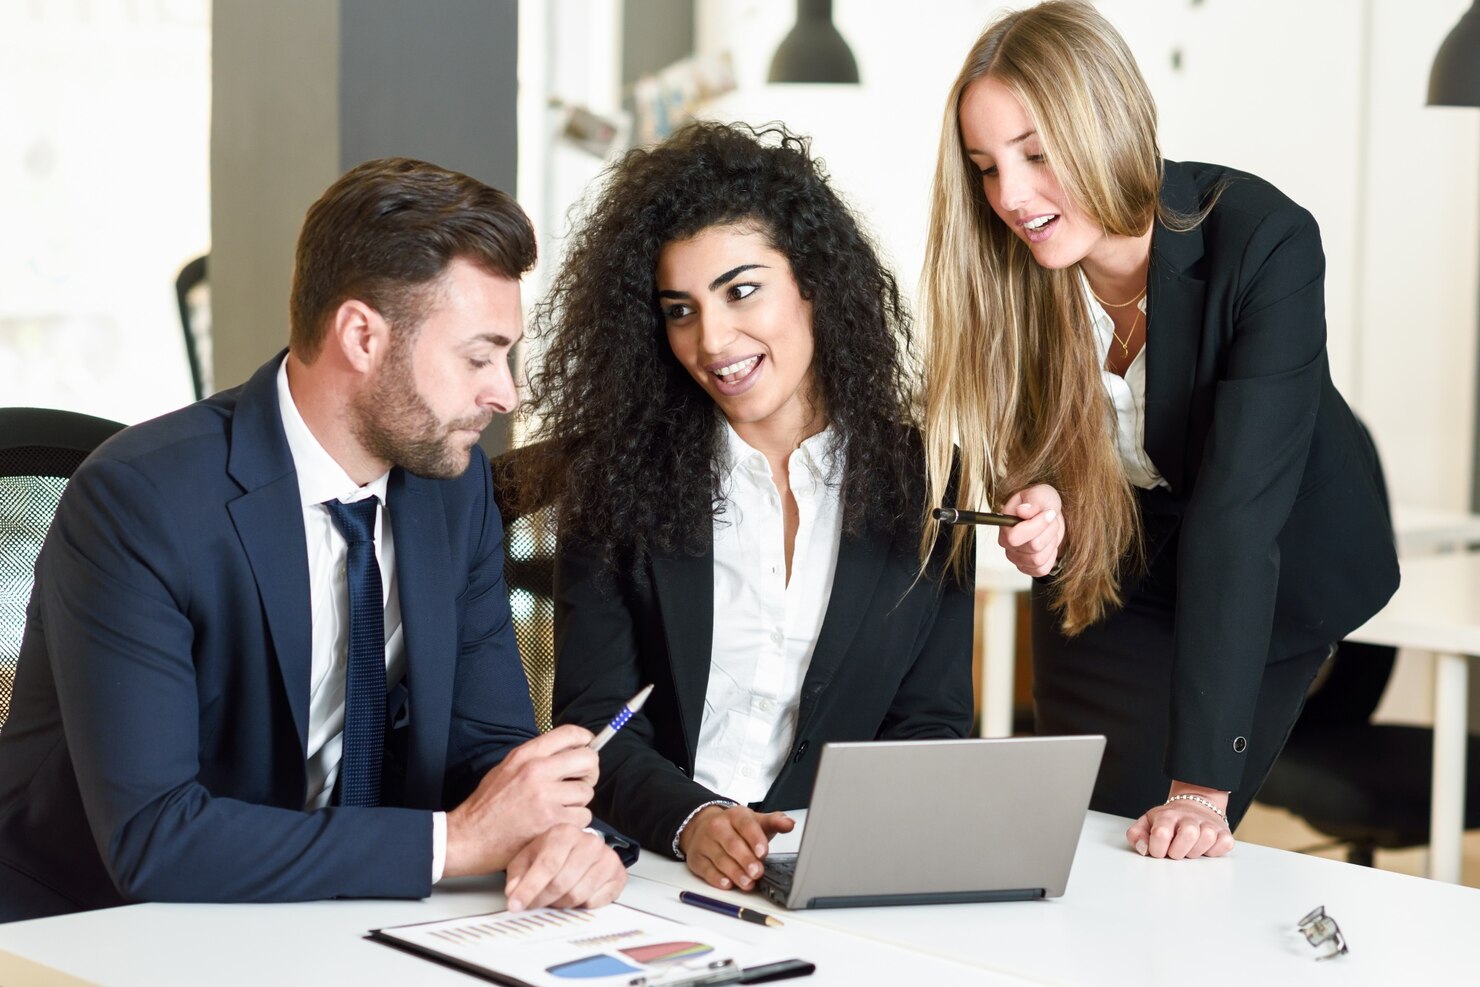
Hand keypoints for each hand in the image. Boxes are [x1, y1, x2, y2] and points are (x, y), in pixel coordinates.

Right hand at [444, 724, 598, 877]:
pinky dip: (574, 823)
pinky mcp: (552, 822)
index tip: (589, 747)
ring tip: (560, 809)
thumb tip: (568, 752)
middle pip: (588, 760)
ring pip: (587, 792)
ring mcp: (545, 797)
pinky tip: (557, 824)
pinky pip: (583, 817)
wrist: (469, 838)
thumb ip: (536, 758)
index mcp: (525, 755)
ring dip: (579, 803)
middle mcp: (536, 771)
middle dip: (589, 772)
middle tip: (580, 782)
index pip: (570, 734)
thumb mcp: (506, 768)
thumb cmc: (487, 806)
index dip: (586, 740)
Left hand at [504, 824, 626, 910]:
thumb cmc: (553, 852)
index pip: (546, 865)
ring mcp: (606, 857)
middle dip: (543, 899)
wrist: (581, 848)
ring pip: (576, 895)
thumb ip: (517, 874)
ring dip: (561, 903)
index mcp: (565, 833)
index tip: (515, 905)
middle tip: (534, 903)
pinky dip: (580, 905)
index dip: (529, 888)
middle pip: (561, 883)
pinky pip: (594, 902)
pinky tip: (575, 894)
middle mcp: (589, 842)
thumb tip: (513, 893)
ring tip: (555, 896)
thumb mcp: (528, 856)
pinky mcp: (618, 874)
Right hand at [679, 805, 794, 890]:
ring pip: (720, 859)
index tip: (763, 851)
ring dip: (734, 872)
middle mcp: (718, 827)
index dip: (754, 838)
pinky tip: (727, 883)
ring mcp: (705, 843)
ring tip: (747, 882)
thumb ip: (774, 822)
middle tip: (757, 871)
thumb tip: (789, 823)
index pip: (745, 824)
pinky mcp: (697, 859)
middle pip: (732, 844)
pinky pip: (706, 869)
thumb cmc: (734, 827)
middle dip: (746, 859)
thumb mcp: (755, 821)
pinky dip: (716, 878)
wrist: (704, 826)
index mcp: (735, 815)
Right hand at [999, 484, 1064, 577]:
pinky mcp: (1027, 567)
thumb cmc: (1042, 503)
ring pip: (1038, 560)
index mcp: (1005, 524)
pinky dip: (1051, 557)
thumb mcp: (1040, 494)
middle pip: (1033, 547)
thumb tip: (1022, 511)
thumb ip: (1032, 501)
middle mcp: (1006, 543)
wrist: (1049, 513)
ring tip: (1050, 531)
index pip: (1014, 537)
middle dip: (1048, 532)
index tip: (1049, 513)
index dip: (1036, 526)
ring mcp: (1016, 557)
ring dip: (1051, 544)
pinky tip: (1049, 545)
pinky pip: (1041, 570)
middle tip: (1051, 520)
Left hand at [1125, 783, 1234, 859]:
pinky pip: (1224, 844)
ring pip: (1207, 839)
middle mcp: (1189, 817)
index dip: (1157, 849)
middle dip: (1178, 851)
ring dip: (1196, 851)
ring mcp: (1208, 824)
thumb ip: (1137, 835)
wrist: (1195, 805)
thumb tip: (1143, 849)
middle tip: (1174, 851)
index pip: (1161, 833)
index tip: (1157, 851)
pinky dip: (1215, 851)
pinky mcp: (1224, 832)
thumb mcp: (1147, 823)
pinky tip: (1205, 848)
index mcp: (1167, 816)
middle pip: (1188, 834)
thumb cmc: (1169, 820)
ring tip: (1189, 848)